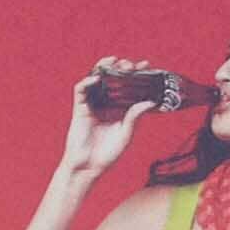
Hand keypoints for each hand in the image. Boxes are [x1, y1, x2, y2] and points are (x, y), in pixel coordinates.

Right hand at [59, 59, 147, 180]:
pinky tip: (96, 78)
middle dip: (122, 68)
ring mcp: (93, 105)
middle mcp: (107, 104)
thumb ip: (135, 117)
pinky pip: (81, 90)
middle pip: (114, 79)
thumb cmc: (108, 155)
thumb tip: (150, 102)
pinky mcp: (80, 109)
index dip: (137, 74)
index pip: (130, 86)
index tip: (146, 66)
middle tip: (131, 65)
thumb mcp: (126, 134)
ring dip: (104, 67)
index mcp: (120, 109)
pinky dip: (87, 81)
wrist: (88, 167)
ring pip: (97, 79)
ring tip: (114, 61)